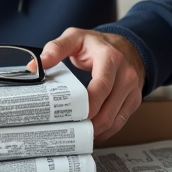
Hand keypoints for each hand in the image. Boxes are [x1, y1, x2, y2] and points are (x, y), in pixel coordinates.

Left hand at [39, 28, 144, 142]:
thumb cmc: (98, 44)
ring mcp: (132, 89)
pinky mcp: (134, 100)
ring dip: (97, 130)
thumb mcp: (76, 37)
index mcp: (110, 58)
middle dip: (89, 123)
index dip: (89, 104)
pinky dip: (106, 130)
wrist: (126, 45)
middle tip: (70, 129)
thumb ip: (56, 48)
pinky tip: (92, 132)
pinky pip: (121, 121)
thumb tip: (37, 65)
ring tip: (78, 134)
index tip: (75, 115)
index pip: (102, 85)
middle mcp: (125, 74)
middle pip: (108, 108)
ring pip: (116, 119)